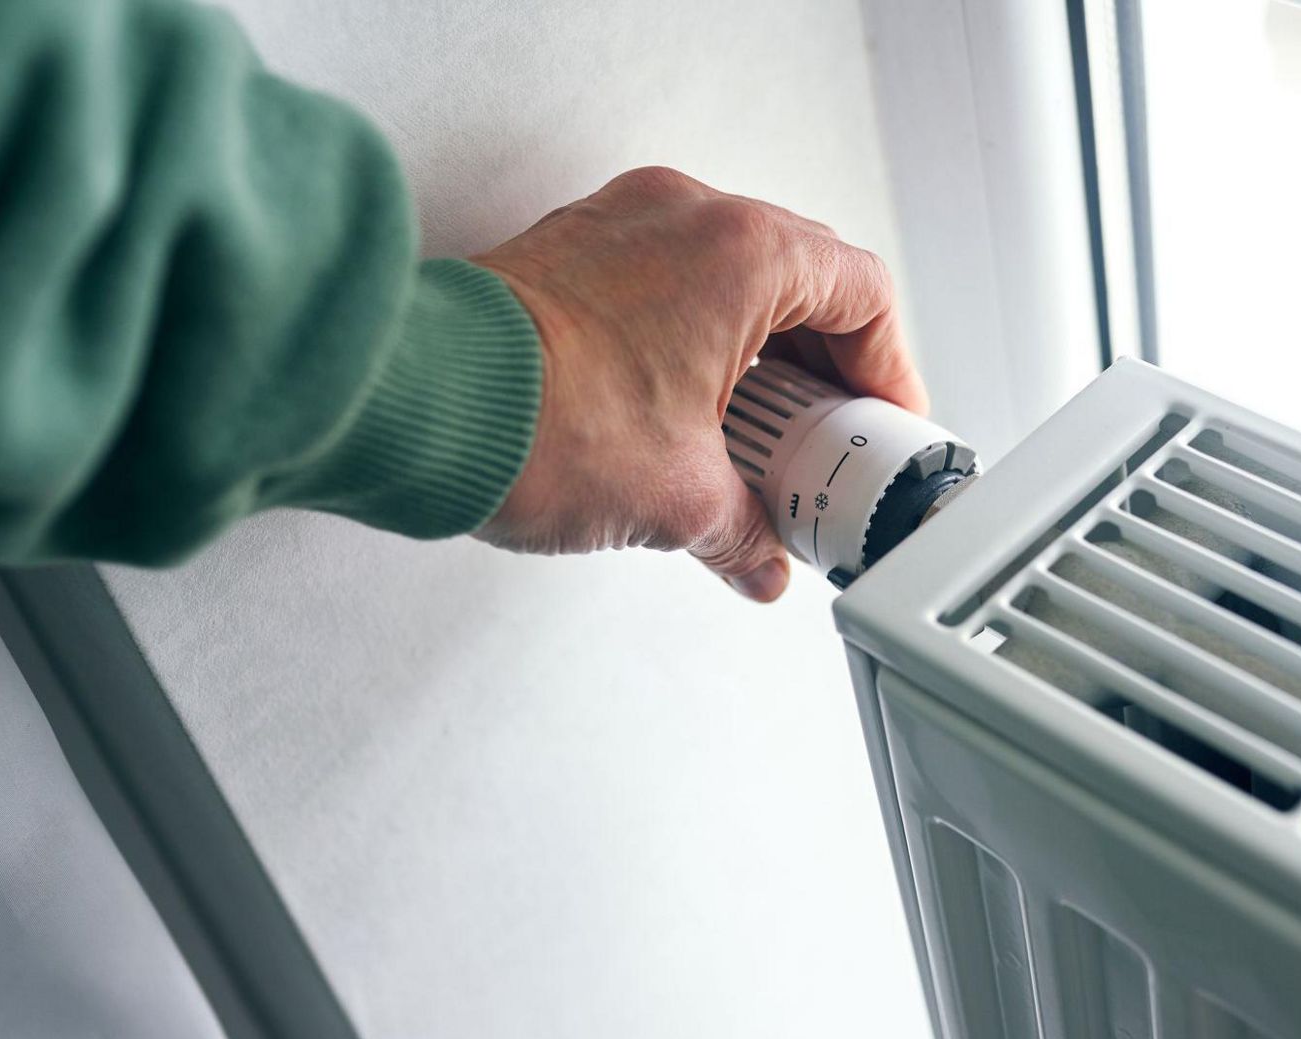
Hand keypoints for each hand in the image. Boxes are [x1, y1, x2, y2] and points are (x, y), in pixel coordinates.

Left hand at [468, 166, 925, 601]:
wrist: (410, 402)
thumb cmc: (533, 419)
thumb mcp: (676, 500)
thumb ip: (743, 534)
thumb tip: (759, 559)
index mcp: (741, 254)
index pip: (863, 293)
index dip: (889, 371)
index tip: (882, 425)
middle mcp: (686, 217)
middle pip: (803, 283)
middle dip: (823, 374)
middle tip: (822, 444)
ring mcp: (623, 224)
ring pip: (731, 282)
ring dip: (756, 360)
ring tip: (748, 443)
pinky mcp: (572, 250)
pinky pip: (666, 285)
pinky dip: (693, 345)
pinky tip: (680, 418)